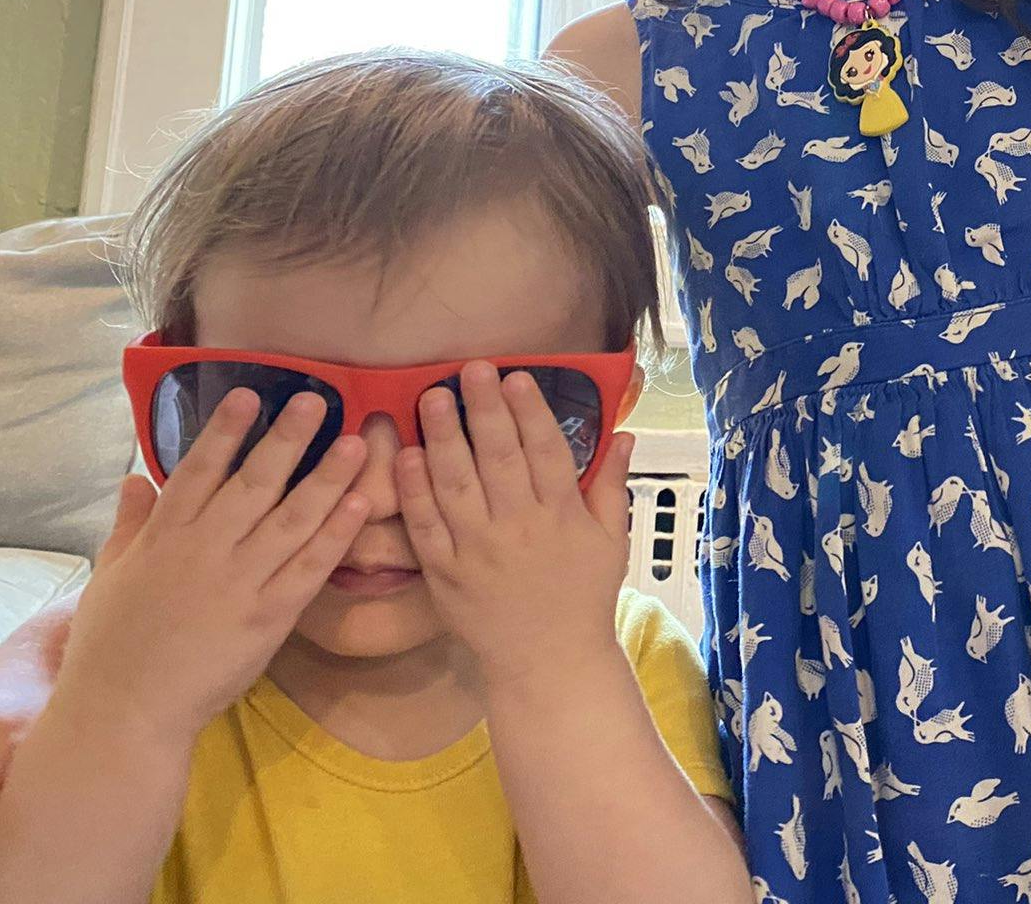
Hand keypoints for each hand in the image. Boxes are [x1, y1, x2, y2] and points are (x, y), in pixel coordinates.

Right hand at [53, 391, 367, 743]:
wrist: (124, 713)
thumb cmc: (111, 645)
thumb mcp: (111, 576)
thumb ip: (129, 523)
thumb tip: (135, 475)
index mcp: (165, 538)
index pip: (197, 471)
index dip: (225, 431)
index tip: (251, 393)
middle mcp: (206, 552)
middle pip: (254, 485)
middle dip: (287, 440)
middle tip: (319, 400)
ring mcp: (240, 584)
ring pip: (291, 520)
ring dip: (326, 478)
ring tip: (356, 442)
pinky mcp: (269, 618)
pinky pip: (309, 569)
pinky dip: (336, 535)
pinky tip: (359, 504)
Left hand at [396, 363, 633, 690]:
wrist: (548, 662)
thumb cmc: (584, 597)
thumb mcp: (612, 540)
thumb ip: (613, 485)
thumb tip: (624, 434)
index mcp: (561, 515)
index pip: (545, 450)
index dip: (529, 410)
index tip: (516, 376)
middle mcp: (518, 526)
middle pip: (498, 456)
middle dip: (484, 408)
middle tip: (469, 368)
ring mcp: (476, 549)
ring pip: (456, 483)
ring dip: (443, 436)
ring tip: (432, 396)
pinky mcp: (443, 573)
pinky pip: (425, 525)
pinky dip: (414, 490)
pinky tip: (406, 455)